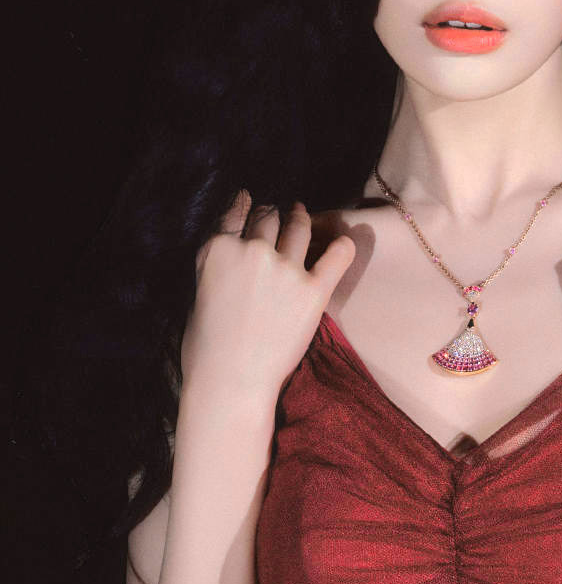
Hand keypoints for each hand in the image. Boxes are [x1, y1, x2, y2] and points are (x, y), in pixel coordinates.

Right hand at [181, 192, 355, 400]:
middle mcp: (253, 250)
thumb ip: (216, 264)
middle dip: (272, 215)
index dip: (243, 204)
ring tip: (302, 216)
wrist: (231, 382)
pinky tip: (342, 241)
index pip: (234, 211)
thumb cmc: (205, 348)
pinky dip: (342, 246)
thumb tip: (228, 251)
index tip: (248, 200)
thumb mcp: (197, 293)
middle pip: (268, 217)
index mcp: (218, 249)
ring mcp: (286, 268)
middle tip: (278, 216)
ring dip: (300, 218)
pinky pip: (337, 256)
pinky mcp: (313, 290)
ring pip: (298, 227)